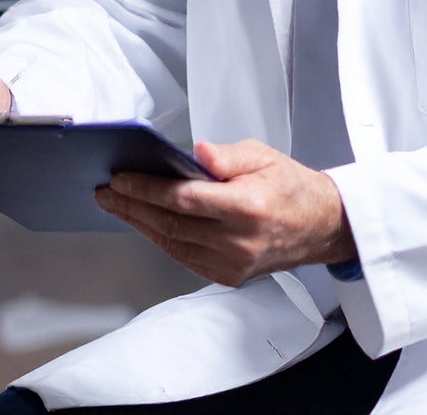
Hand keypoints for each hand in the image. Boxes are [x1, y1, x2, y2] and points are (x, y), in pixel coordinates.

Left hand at [94, 139, 356, 286]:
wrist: (321, 226)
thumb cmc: (291, 187)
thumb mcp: (263, 155)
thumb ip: (226, 155)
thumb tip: (195, 152)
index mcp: (248, 207)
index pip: (185, 198)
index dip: (147, 189)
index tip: (121, 179)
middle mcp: (240, 240)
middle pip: (171, 223)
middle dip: (132, 206)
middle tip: (106, 191)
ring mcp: (233, 263)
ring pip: (172, 243)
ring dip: (139, 223)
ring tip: (116, 205)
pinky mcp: (229, 275)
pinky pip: (183, 257)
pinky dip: (160, 239)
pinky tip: (143, 223)